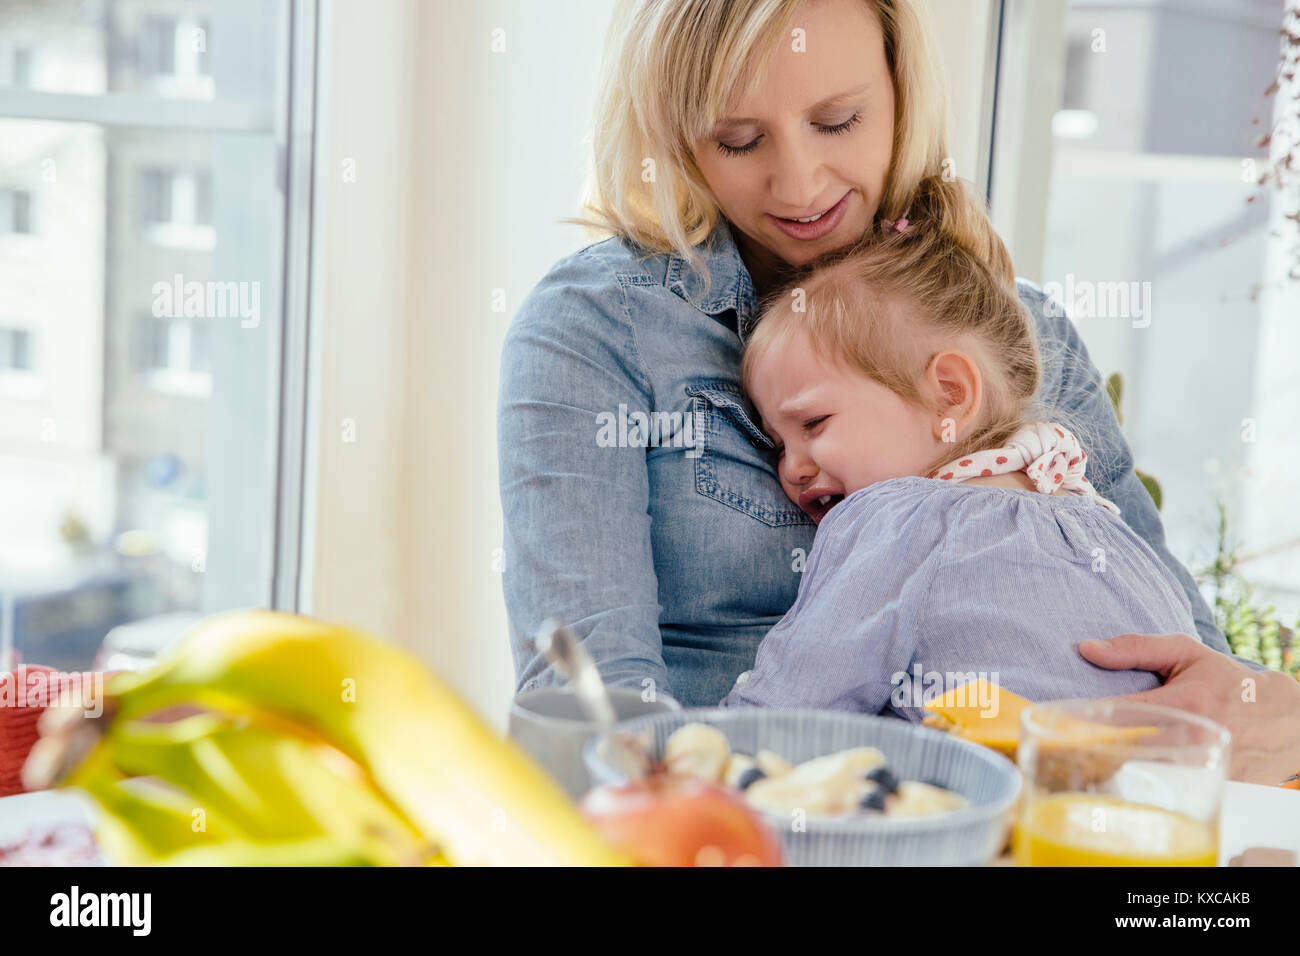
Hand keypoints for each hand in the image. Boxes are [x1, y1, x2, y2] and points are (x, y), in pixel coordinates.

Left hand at [1079, 633, 1299, 785]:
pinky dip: (1142, 778)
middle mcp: (1195, 737)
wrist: (1284, 718)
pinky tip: (1126, 768)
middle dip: (1095, 746)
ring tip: (1092, 753)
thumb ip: (1135, 648)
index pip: (1122, 714)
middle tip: (1067, 741)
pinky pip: (1165, 786)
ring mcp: (1204, 766)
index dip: (1086, 720)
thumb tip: (1086, 649)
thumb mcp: (1186, 653)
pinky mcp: (1211, 786)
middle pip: (1128, 749)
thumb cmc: (1228, 681)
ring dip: (1116, 763)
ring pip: (1144, 770)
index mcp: (1187, 701)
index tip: (1059, 721)